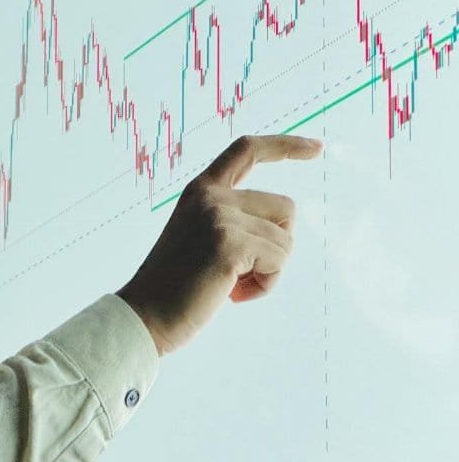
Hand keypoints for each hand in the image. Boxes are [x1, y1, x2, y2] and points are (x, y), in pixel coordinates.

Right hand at [117, 134, 322, 356]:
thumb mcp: (199, 237)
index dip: (286, 146)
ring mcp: (219, 218)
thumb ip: (230, 219)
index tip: (315, 147)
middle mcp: (210, 196)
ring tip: (232, 285)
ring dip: (269, 269)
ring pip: (286, 238)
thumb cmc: (175, 287)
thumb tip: (285, 226)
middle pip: (285, 207)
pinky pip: (278, 260)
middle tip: (241, 272)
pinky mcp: (230, 244)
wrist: (145, 315)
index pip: (247, 149)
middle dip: (277, 244)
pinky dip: (265, 284)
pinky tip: (233, 294)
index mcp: (200, 190)